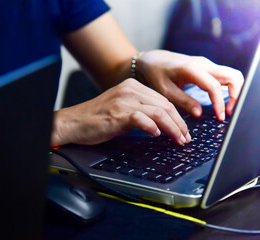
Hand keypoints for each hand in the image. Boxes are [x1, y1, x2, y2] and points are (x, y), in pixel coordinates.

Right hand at [51, 79, 190, 145]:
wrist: (74, 122)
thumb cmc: (96, 118)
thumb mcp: (122, 108)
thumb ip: (141, 110)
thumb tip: (162, 124)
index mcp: (133, 86)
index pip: (163, 100)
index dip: (177, 117)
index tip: (183, 130)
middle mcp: (130, 90)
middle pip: (165, 105)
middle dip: (179, 124)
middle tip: (185, 138)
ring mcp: (124, 101)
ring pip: (159, 111)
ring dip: (172, 128)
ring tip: (178, 140)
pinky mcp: (118, 113)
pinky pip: (142, 119)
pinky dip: (152, 127)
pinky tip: (156, 135)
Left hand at [136, 50, 243, 120]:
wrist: (153, 60)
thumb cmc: (157, 74)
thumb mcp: (165, 91)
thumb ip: (183, 101)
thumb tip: (199, 113)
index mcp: (192, 69)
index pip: (214, 86)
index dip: (220, 103)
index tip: (220, 117)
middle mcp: (203, 64)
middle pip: (233, 76)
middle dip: (236, 96)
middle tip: (228, 112)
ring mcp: (207, 64)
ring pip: (232, 75)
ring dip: (235, 92)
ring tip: (227, 108)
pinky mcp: (208, 68)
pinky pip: (225, 76)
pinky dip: (229, 88)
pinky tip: (222, 101)